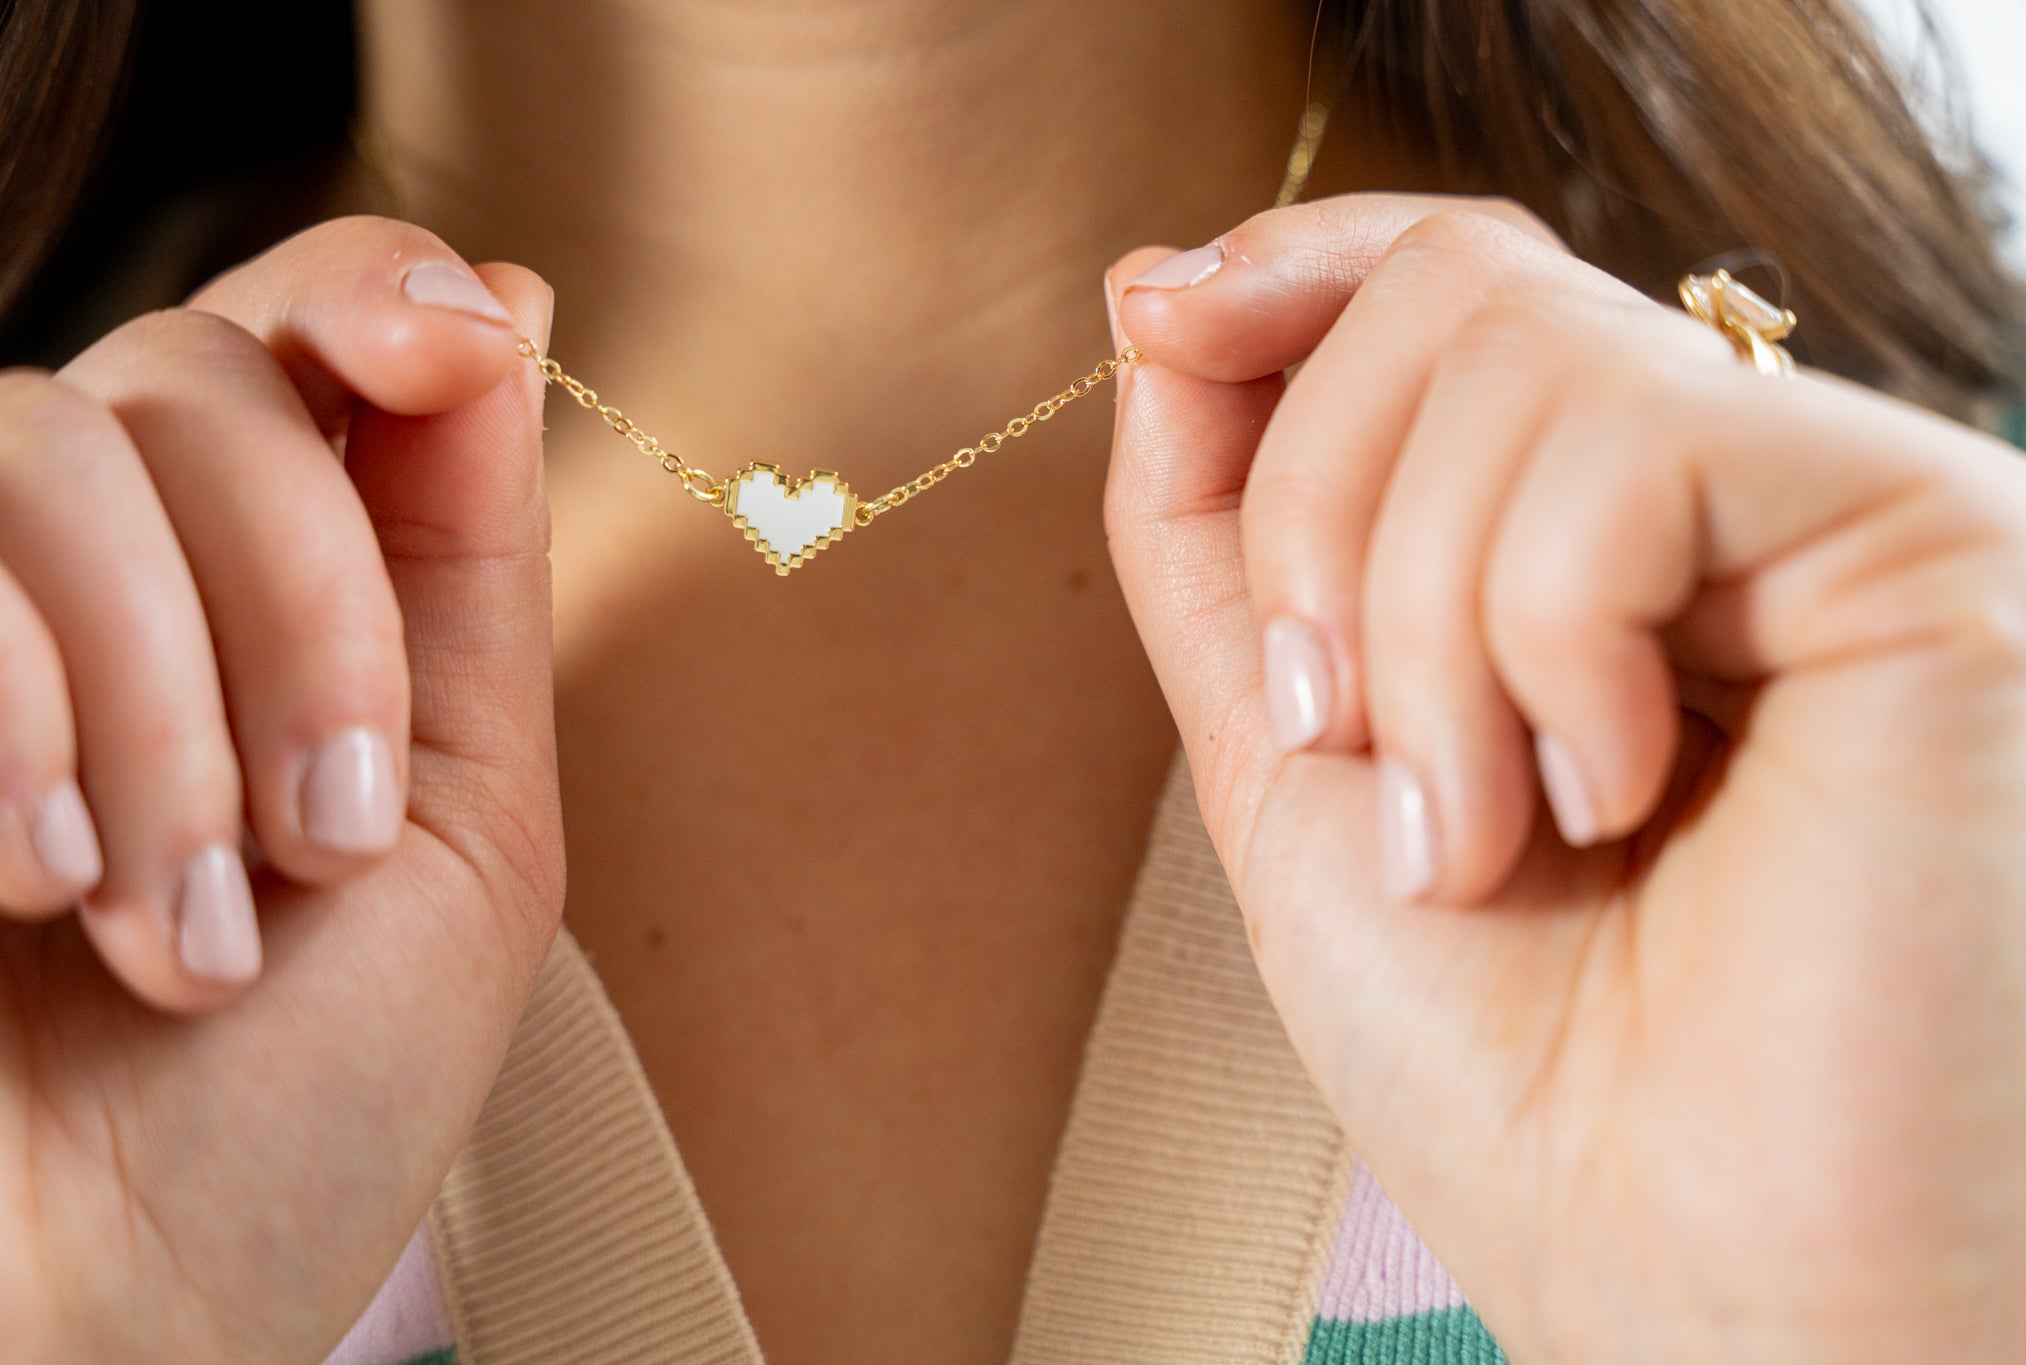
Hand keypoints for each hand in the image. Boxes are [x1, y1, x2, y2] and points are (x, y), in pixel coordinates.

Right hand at [0, 218, 564, 1362]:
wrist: (109, 1313)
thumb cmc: (293, 1103)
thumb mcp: (460, 823)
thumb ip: (465, 567)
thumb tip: (507, 299)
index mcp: (266, 589)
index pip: (292, 330)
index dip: (373, 289)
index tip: (456, 344)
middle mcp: (95, 572)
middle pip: (193, 382)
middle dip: (303, 610)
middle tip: (324, 841)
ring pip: (48, 452)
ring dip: (165, 710)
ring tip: (186, 930)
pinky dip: (22, 730)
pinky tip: (35, 897)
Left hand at [1104, 196, 2025, 1362]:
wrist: (1694, 1276)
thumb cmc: (1516, 1063)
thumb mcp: (1294, 754)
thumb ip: (1226, 530)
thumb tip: (1162, 293)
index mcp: (1609, 538)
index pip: (1447, 287)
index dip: (1291, 275)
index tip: (1161, 321)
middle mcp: (1742, 496)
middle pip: (1452, 291)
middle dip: (1316, 524)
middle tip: (1352, 742)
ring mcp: (1841, 501)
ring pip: (1517, 353)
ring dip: (1418, 627)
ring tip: (1485, 828)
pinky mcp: (1933, 534)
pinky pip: (1629, 442)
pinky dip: (1539, 642)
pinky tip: (1613, 793)